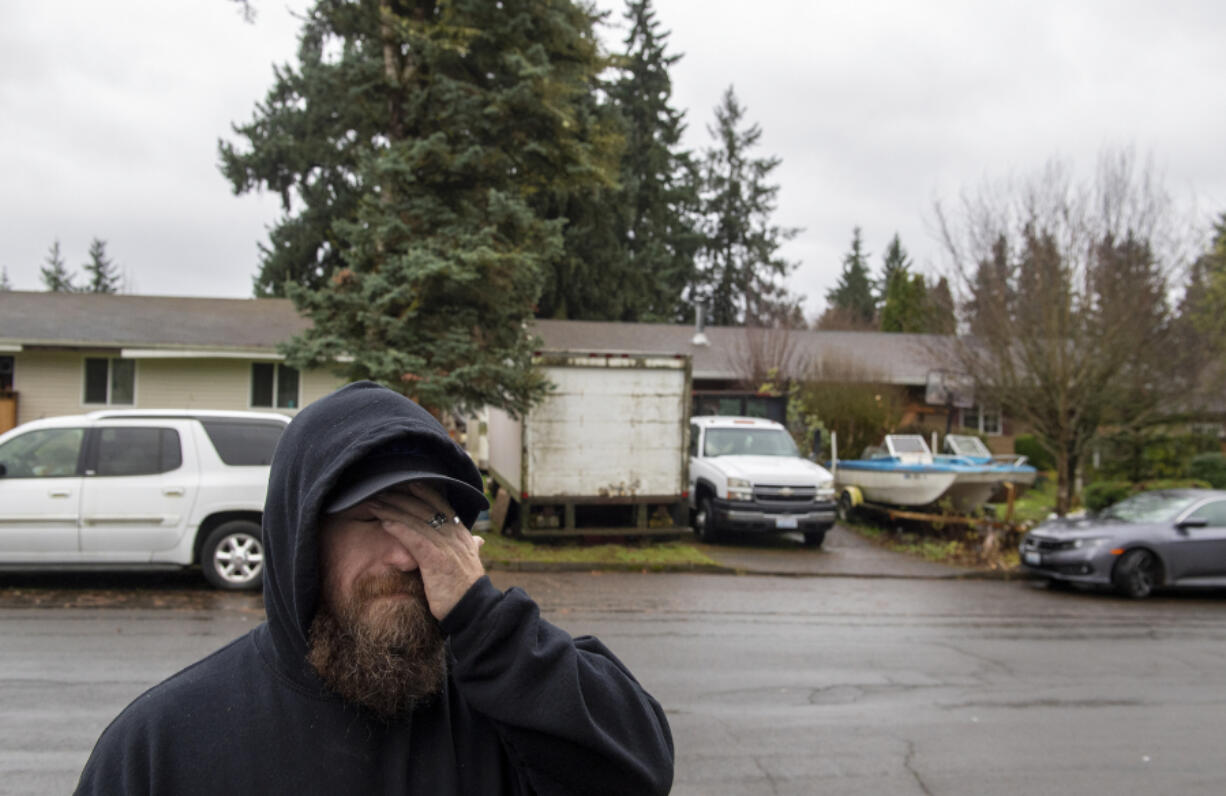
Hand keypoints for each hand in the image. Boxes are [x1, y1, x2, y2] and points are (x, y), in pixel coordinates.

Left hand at [367, 483, 485, 620]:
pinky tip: (384, 522)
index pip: (441, 504)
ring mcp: (446, 546)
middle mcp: (454, 535)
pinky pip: (414, 539)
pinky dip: (398, 528)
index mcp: (461, 534)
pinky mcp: (436, 560)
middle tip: (381, 491)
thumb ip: (471, 548)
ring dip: (393, 510)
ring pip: (416, 520)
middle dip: (401, 498)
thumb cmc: (467, 589)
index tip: (406, 483)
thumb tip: (479, 540)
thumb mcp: (472, 563)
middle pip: (425, 508)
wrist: (474, 610)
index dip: (423, 492)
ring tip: (375, 504)